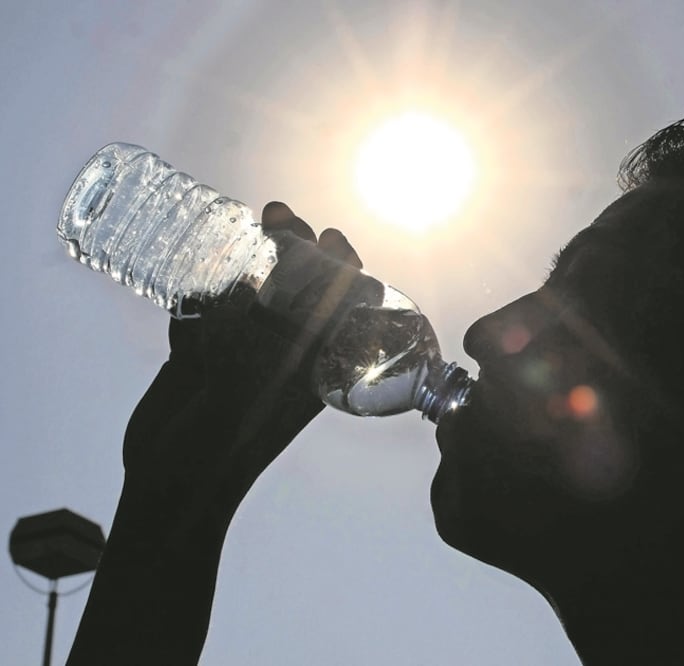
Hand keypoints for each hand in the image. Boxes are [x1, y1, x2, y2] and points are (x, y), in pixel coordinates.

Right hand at [122, 202, 363, 520]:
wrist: (171, 485)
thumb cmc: (230, 440)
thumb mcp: (260, 382)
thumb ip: (264, 330)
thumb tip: (257, 283)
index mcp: (316, 366)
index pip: (343, 308)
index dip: (344, 270)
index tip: (333, 239)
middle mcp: (282, 356)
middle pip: (297, 289)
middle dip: (293, 247)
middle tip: (280, 215)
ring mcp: (237, 353)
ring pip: (251, 293)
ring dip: (250, 260)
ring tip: (253, 225)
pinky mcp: (197, 356)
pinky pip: (203, 312)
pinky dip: (201, 293)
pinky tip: (198, 286)